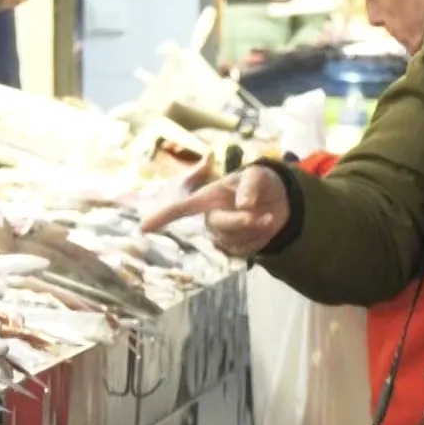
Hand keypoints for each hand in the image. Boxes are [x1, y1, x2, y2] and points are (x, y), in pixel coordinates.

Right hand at [140, 165, 289, 254]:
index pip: (181, 208)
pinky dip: (260, 239)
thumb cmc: (259, 183)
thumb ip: (250, 185)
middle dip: (241, 221)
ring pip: (234, 239)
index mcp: (208, 197)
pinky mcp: (235, 248)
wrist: (279, 201)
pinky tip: (264, 227)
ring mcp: (222, 235)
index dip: (163, 217)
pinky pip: (245, 249)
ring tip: (269, 216)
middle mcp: (210, 218)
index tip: (143, 228)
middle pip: (219, 225)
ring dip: (256, 229)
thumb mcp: (257, 175)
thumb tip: (244, 204)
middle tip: (264, 216)